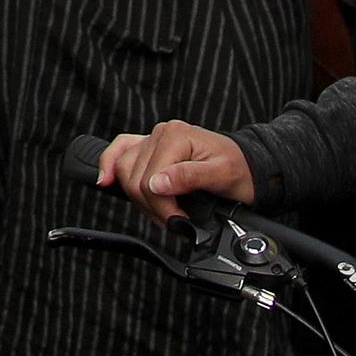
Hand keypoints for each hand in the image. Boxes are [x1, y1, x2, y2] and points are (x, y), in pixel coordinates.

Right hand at [97, 120, 257, 220]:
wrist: (249, 167)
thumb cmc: (239, 170)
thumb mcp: (221, 174)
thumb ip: (188, 177)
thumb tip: (156, 184)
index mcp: (175, 135)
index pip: (149, 180)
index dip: (162, 208)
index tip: (179, 222)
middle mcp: (160, 133)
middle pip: (133, 178)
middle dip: (152, 207)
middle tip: (174, 220)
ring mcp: (152, 139)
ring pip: (124, 171)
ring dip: (138, 198)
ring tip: (163, 211)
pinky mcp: (150, 148)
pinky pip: (120, 152)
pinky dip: (110, 165)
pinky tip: (106, 180)